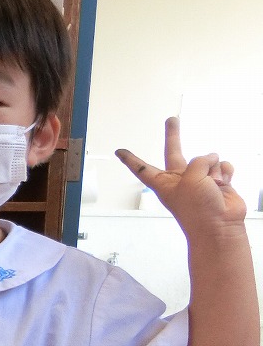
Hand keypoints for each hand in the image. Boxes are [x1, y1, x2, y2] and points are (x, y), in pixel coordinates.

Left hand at [116, 117, 246, 235]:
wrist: (220, 227)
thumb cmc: (198, 209)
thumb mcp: (190, 179)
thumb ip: (198, 161)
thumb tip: (212, 158)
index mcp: (163, 183)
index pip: (142, 168)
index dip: (130, 159)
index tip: (119, 151)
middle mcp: (180, 179)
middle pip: (174, 152)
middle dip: (173, 135)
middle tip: (171, 119)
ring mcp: (200, 180)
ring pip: (208, 159)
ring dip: (213, 170)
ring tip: (212, 187)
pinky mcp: (218, 181)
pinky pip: (223, 166)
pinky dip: (225, 173)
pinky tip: (223, 185)